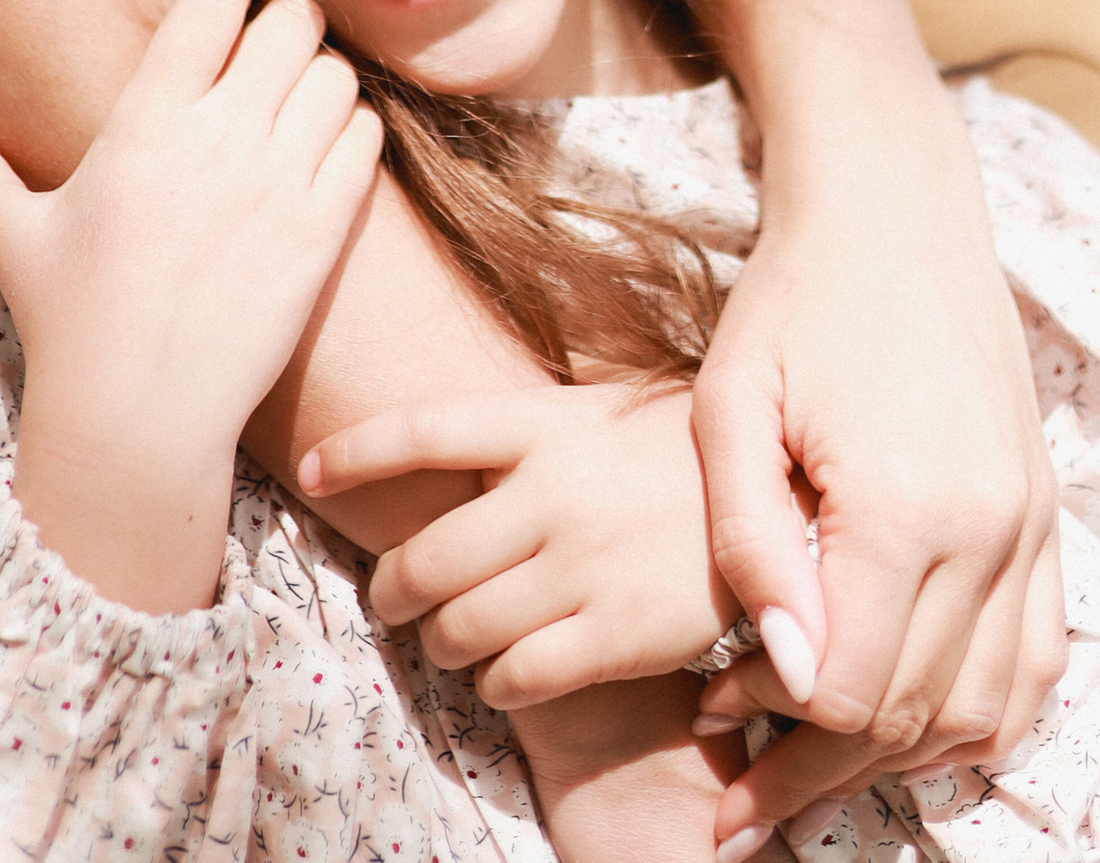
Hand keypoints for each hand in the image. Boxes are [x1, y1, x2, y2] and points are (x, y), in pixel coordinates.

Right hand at [0, 0, 382, 613]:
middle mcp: (218, 138)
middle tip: (265, 61)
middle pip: (292, 18)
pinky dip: (350, 134)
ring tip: (294, 111)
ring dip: (318, 80)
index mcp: (145, 120)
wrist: (138, 422)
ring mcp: (277, 183)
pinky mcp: (320, 233)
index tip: (215, 25)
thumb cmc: (70, 325)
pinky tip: (320, 159)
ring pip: (336, 73)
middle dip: (282, 27)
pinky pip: (365, 138)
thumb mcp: (12, 239)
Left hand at [300, 381, 731, 705]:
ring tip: (449, 642)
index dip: (357, 451)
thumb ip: (526, 439)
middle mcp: (554, 491)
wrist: (787, 502)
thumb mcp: (600, 413)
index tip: (312, 467)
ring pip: (459, 627)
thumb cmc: (679, 455)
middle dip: (390, 592)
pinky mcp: (615, 634)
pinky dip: (495, 686)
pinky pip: (517, 678)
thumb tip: (443, 462)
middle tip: (391, 600)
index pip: (424, 431)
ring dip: (439, 645)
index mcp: (545, 422)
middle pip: (424, 557)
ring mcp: (583, 565)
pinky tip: (505, 676)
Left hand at [688, 84, 1065, 851]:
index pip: (849, 689)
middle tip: (746, 795)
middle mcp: (988, 528)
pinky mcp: (1048, 516)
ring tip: (816, 766)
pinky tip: (914, 730)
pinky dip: (981, 720)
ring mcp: (1031, 525)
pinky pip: (1037, 664)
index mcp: (903, 505)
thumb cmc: (793, 297)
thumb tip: (786, 673)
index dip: (775, 730)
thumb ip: (750, 543)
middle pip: (911, 715)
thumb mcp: (731, 404)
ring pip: (980, 710)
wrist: (896, 204)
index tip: (714, 721)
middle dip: (821, 773)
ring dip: (899, 758)